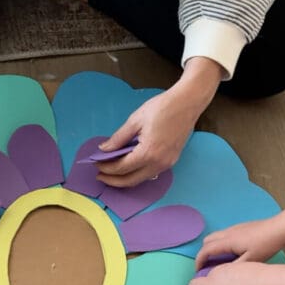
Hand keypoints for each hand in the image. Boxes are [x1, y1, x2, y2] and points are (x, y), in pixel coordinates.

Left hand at [97, 57, 222, 187]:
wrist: (188, 103)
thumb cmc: (162, 108)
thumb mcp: (135, 120)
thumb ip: (118, 138)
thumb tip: (104, 149)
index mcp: (148, 152)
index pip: (121, 167)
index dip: (106, 167)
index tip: (96, 163)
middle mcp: (158, 163)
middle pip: (131, 180)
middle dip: (113, 180)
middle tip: (100, 175)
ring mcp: (167, 164)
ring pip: (141, 179)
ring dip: (125, 178)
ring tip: (111, 172)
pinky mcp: (171, 161)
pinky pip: (150, 173)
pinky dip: (137, 173)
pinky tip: (128, 167)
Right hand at [195, 218, 284, 270]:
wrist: (280, 228)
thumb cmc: (266, 245)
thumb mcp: (250, 260)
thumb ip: (233, 267)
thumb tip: (220, 274)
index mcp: (227, 241)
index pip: (205, 250)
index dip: (199, 261)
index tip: (198, 271)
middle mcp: (227, 233)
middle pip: (206, 241)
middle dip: (203, 253)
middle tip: (207, 265)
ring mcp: (234, 228)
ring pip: (215, 236)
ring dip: (211, 247)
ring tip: (218, 259)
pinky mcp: (240, 226)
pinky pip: (223, 234)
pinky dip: (220, 243)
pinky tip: (231, 251)